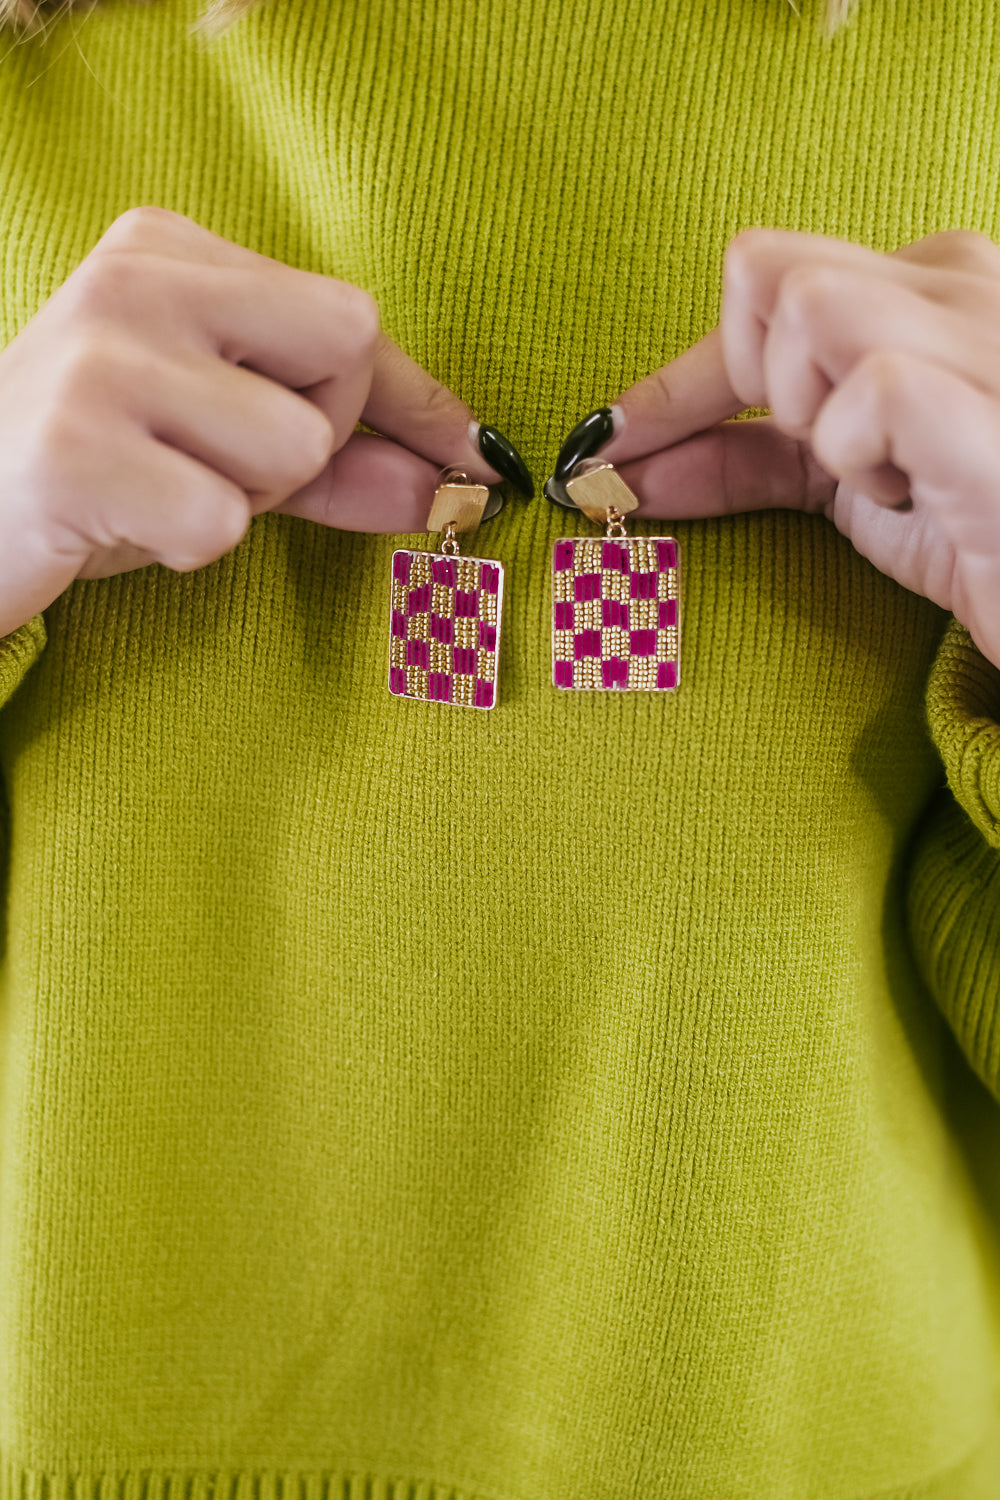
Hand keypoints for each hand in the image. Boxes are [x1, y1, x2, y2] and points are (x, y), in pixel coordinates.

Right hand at [0, 206, 519, 637]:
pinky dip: (192, 546)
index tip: (468, 454)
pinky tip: (129, 525)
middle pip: (343, 350)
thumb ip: (335, 462)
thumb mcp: (222, 451)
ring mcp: (101, 358)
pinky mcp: (75, 449)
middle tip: (223, 465)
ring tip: (166, 491)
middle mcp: (136, 280)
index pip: (350, 315)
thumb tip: (446, 484)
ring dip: (250, 498)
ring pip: (293, 443)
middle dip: (314, 437)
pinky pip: (221, 520)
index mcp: (169, 251)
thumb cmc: (99, 475)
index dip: (410, 399)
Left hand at [581, 227, 999, 670]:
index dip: (678, 379)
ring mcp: (984, 337)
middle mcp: (962, 283)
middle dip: (751, 382)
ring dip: (809, 413)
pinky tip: (911, 492)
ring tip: (877, 475)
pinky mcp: (989, 410)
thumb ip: (737, 457)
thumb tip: (617, 468)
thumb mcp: (840, 483)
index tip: (614, 451)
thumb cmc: (969, 531)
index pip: (758, 277)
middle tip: (816, 455)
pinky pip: (874, 386)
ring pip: (812, 305)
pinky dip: (859, 451)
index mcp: (927, 283)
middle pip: (768, 268)